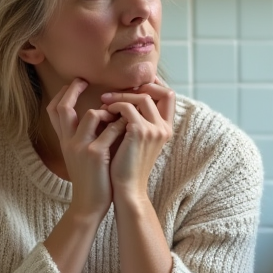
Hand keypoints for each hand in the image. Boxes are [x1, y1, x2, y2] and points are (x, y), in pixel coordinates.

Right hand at [44, 78, 123, 219]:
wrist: (89, 204)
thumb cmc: (92, 179)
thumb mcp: (82, 156)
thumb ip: (87, 136)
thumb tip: (102, 114)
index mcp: (64, 141)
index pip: (54, 111)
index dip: (63, 94)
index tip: (75, 84)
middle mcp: (68, 142)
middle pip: (63, 107)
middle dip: (74, 90)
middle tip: (86, 81)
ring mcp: (80, 147)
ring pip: (91, 114)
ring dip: (108, 110)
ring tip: (119, 114)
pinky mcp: (96, 154)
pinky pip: (111, 129)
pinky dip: (122, 124)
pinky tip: (130, 127)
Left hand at [100, 76, 174, 206]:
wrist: (126, 189)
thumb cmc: (125, 167)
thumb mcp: (134, 141)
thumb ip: (134, 121)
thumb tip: (121, 101)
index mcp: (165, 129)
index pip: (168, 96)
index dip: (153, 84)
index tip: (133, 83)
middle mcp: (164, 128)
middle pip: (159, 91)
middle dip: (135, 88)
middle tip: (112, 93)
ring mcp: (155, 129)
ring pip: (142, 97)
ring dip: (121, 96)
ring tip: (103, 101)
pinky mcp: (141, 132)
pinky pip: (128, 108)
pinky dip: (114, 106)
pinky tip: (103, 112)